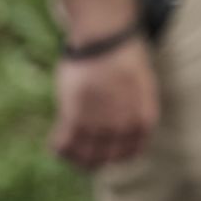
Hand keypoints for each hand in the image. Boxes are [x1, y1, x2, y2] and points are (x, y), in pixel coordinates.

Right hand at [52, 37, 159, 169]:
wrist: (107, 41)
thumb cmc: (124, 57)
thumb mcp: (142, 87)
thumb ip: (133, 110)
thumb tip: (119, 127)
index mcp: (144, 120)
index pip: (130, 154)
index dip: (116, 156)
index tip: (105, 152)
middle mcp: (124, 128)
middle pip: (105, 159)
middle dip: (94, 159)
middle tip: (82, 153)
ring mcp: (100, 125)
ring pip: (83, 156)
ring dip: (75, 157)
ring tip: (69, 149)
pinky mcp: (75, 117)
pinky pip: (63, 145)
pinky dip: (58, 147)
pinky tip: (56, 141)